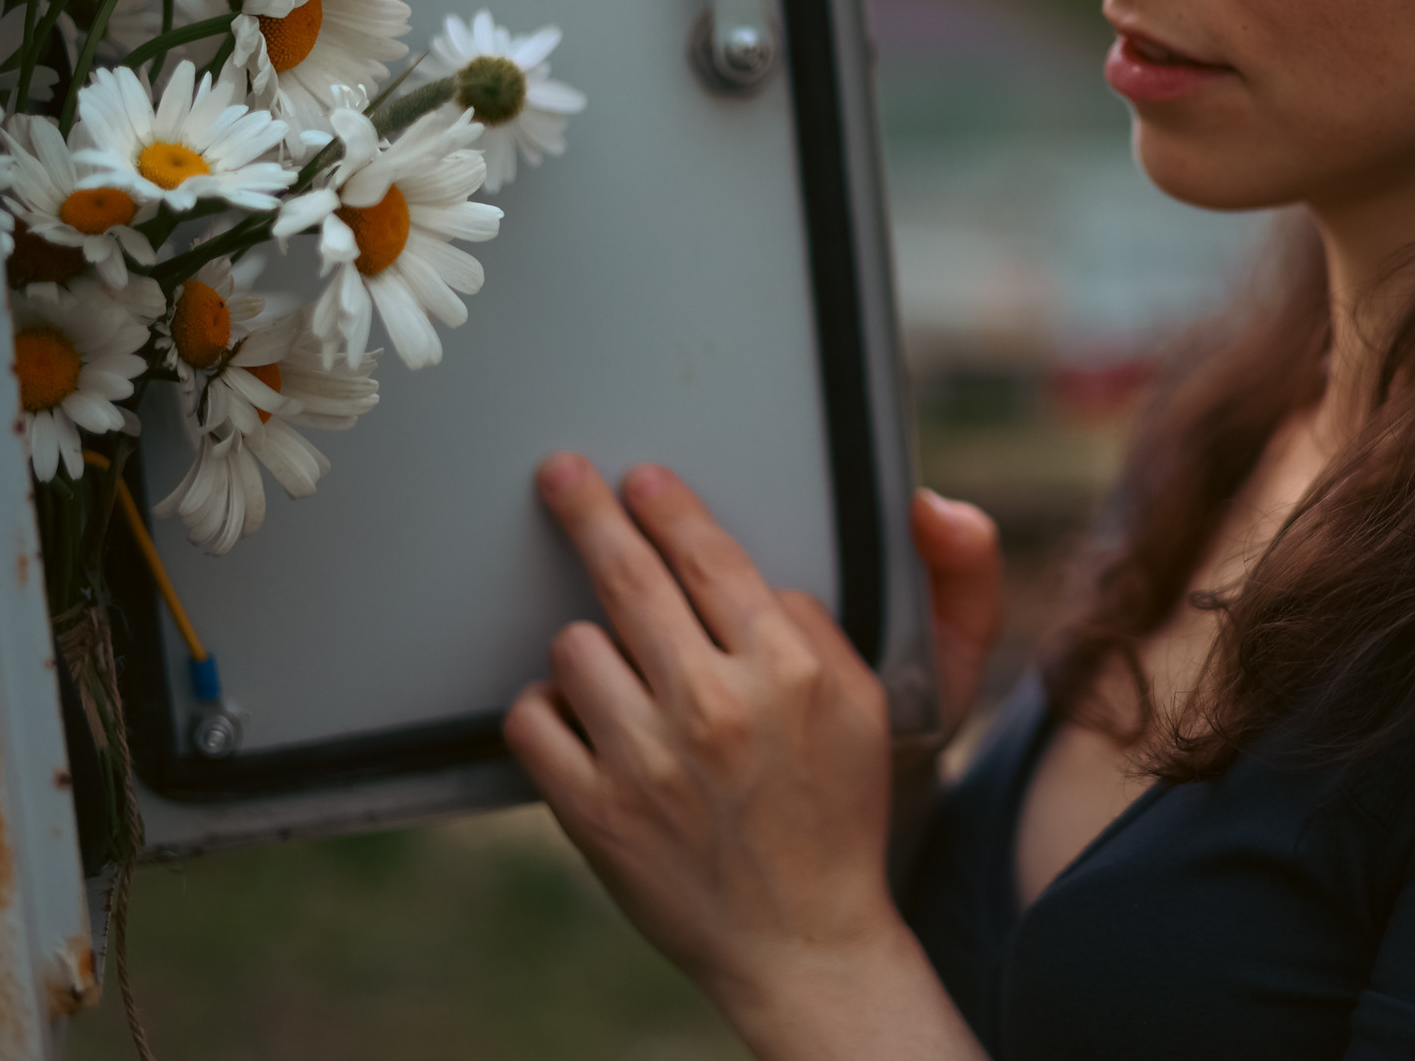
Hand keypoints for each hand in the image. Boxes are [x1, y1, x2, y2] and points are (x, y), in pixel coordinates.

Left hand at [504, 456, 984, 1060]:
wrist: (804, 940)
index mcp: (791, 669)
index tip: (643, 479)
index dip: (669, 506)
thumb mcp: (883, 701)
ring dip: (588, 644)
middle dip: (587, 509)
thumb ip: (853, 615)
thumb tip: (850, 541)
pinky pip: (531, 719)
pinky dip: (545, 708)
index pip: (711, 555)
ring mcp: (648, 761)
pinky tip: (578, 715)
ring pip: (575, 645)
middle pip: (630, 576)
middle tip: (562, 474)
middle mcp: (717, 706)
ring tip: (615, 664)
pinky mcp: (595, 813)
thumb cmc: (840, 813)